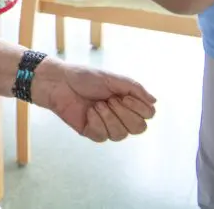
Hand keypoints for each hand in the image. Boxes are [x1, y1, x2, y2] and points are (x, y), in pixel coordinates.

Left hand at [32, 60, 156, 142]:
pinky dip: (97, 122)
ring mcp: (106, 125)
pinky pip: (103, 136)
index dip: (140, 109)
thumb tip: (154, 101)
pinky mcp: (91, 132)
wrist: (59, 81)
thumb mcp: (112, 79)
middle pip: (139, 128)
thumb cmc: (84, 77)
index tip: (124, 96)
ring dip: (109, 117)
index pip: (148, 115)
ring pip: (121, 135)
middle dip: (124, 113)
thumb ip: (134, 89)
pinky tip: (88, 112)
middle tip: (109, 100)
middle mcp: (120, 116)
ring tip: (97, 104)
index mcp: (127, 102)